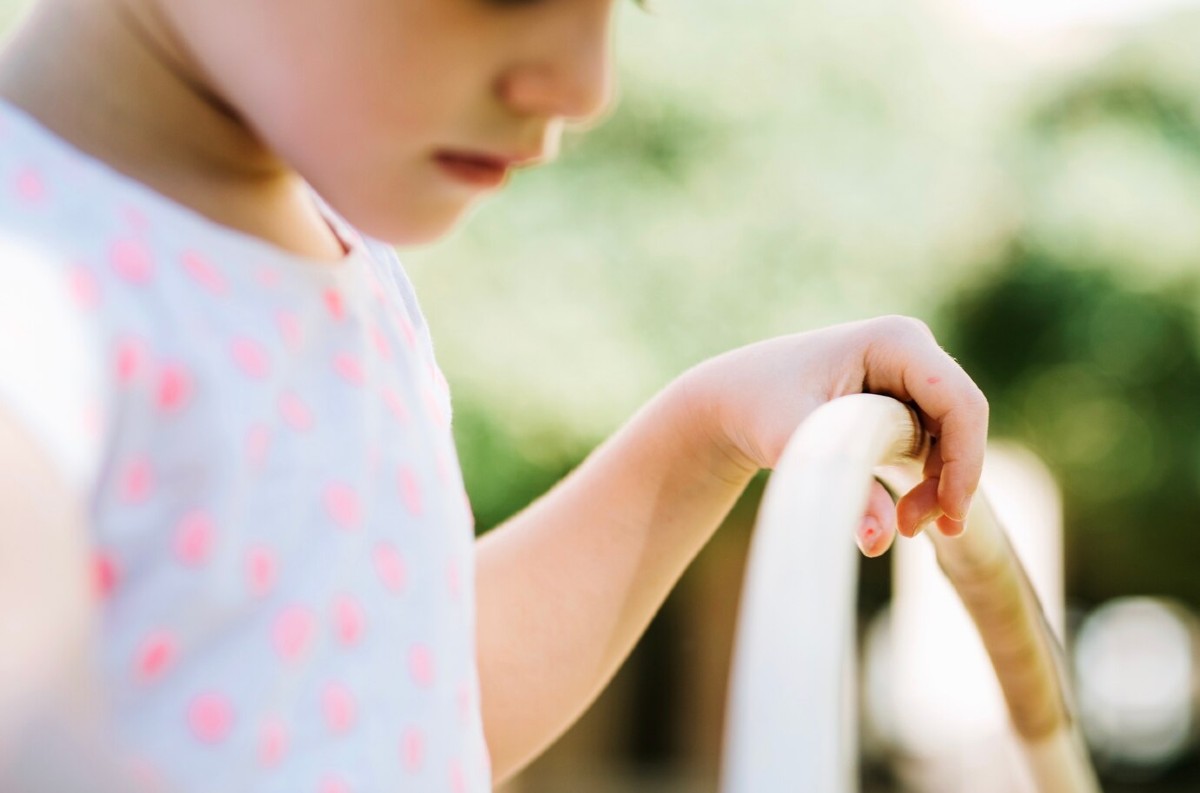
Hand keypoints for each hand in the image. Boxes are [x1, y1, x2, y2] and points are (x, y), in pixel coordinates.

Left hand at [676, 315, 988, 555]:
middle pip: (961, 422)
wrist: (733, 399)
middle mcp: (911, 349)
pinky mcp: (902, 399)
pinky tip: (902, 516)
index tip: (950, 515)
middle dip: (950, 480)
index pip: (959, 402)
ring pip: (951, 437)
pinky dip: (925, 481)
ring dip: (937, 486)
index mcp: (895, 341)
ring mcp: (910, 373)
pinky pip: (933, 444)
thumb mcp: (796, 446)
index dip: (965, 460)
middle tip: (913, 530)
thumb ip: (844, 486)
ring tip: (902, 526)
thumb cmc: (758, 408)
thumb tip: (879, 540)